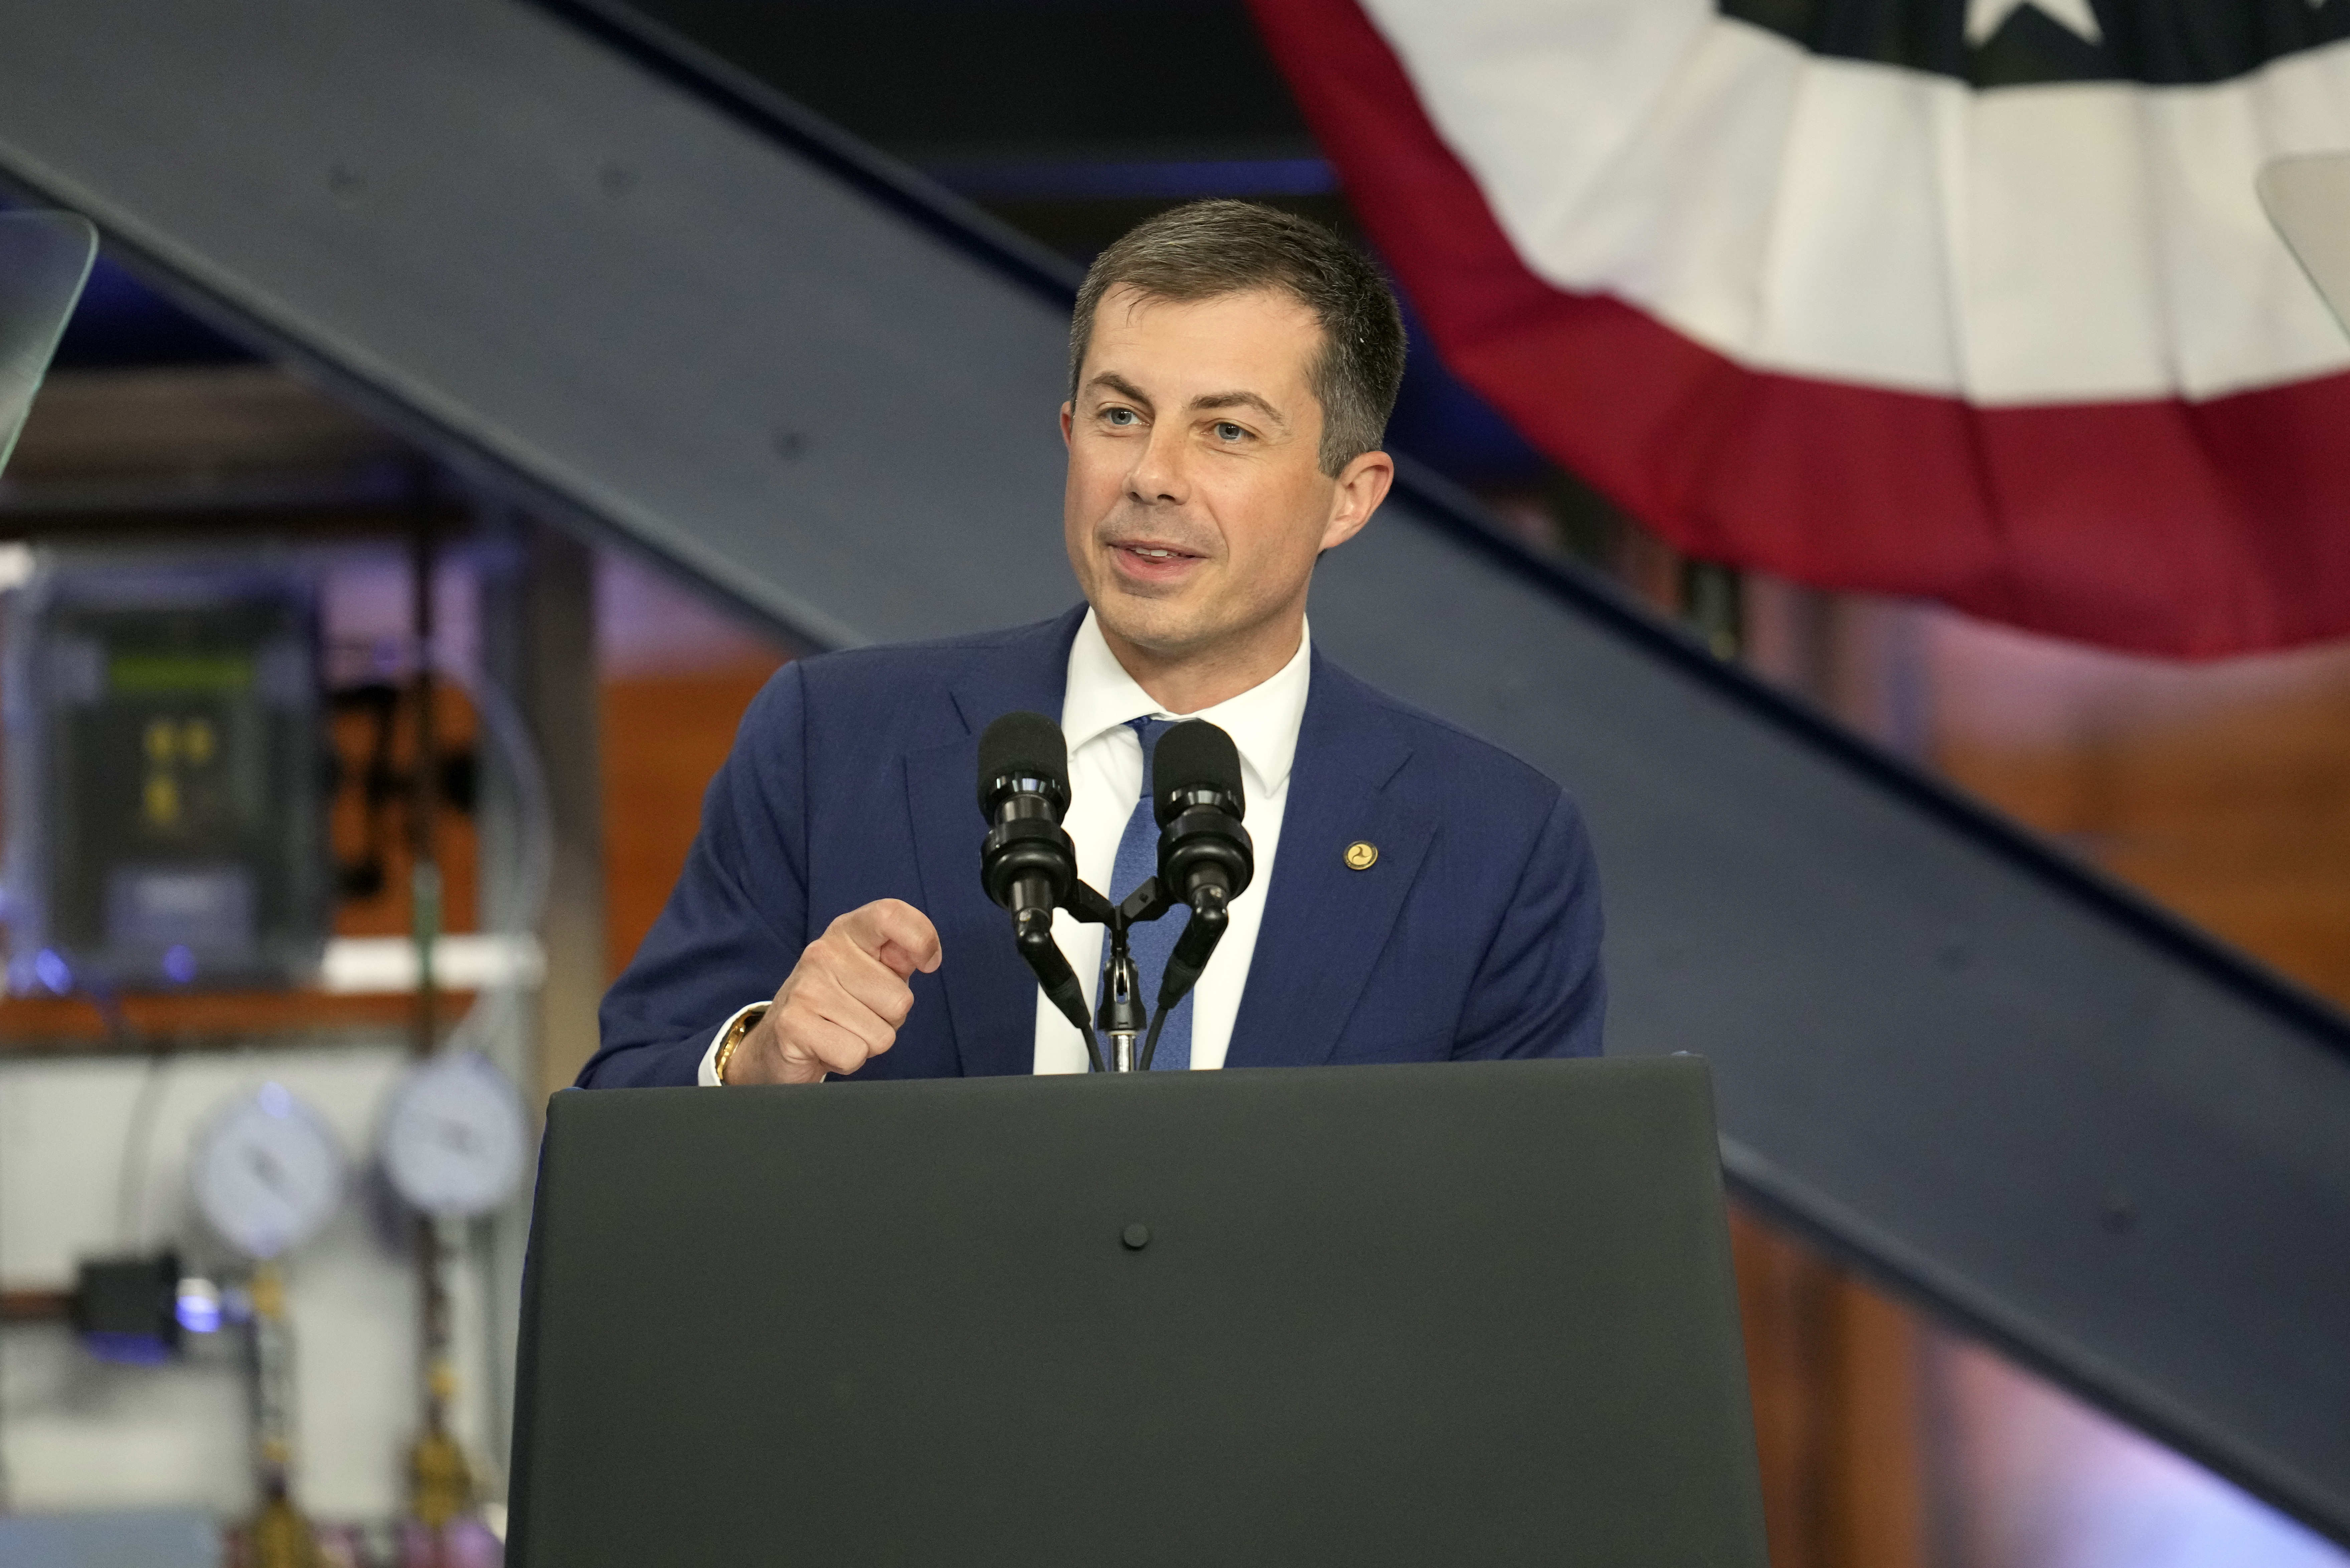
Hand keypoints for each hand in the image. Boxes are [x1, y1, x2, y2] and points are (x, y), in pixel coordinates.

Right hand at [723, 900, 941, 1083]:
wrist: (780, 1041)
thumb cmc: (837, 1003)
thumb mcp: (871, 971)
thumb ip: (899, 956)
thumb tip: (927, 953)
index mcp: (848, 931)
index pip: (891, 915)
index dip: (921, 939)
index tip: (928, 963)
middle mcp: (824, 953)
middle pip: (900, 999)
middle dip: (890, 1019)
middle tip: (860, 1014)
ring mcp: (807, 988)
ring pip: (881, 1034)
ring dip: (869, 1041)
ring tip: (844, 1030)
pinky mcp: (793, 1025)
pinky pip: (855, 1054)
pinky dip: (849, 1061)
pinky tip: (829, 1047)